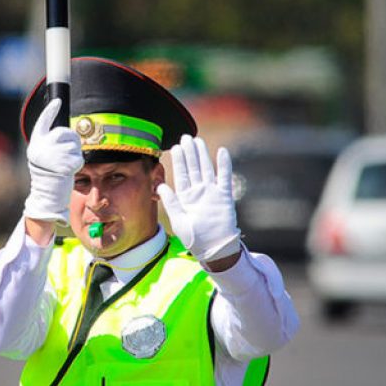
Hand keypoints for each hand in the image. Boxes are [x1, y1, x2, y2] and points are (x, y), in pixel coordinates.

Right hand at [23, 99, 83, 225]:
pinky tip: (69, 172)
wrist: (46, 195)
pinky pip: (79, 158)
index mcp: (36, 143)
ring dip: (75, 155)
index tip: (58, 101)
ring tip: (65, 166)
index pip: (43, 121)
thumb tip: (65, 132)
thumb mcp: (44, 156)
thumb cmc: (48, 175)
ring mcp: (53, 155)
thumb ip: (51, 143)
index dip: (51, 110)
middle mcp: (42, 147)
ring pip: (75, 145)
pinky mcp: (63, 165)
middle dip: (72, 141)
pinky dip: (78, 164)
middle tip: (66, 154)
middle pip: (66, 132)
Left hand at [157, 135, 240, 261]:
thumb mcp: (179, 220)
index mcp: (186, 197)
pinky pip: (225, 178)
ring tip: (198, 141)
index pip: (181, 174)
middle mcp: (198, 192)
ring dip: (203, 155)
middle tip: (186, 137)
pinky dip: (224, 165)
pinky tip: (221, 152)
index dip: (179, 160)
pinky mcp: (225, 196)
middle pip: (193, 168)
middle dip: (189, 153)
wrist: (215, 249)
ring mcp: (212, 193)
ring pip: (207, 169)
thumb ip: (171, 202)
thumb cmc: (195, 239)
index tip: (175, 147)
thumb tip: (160, 185)